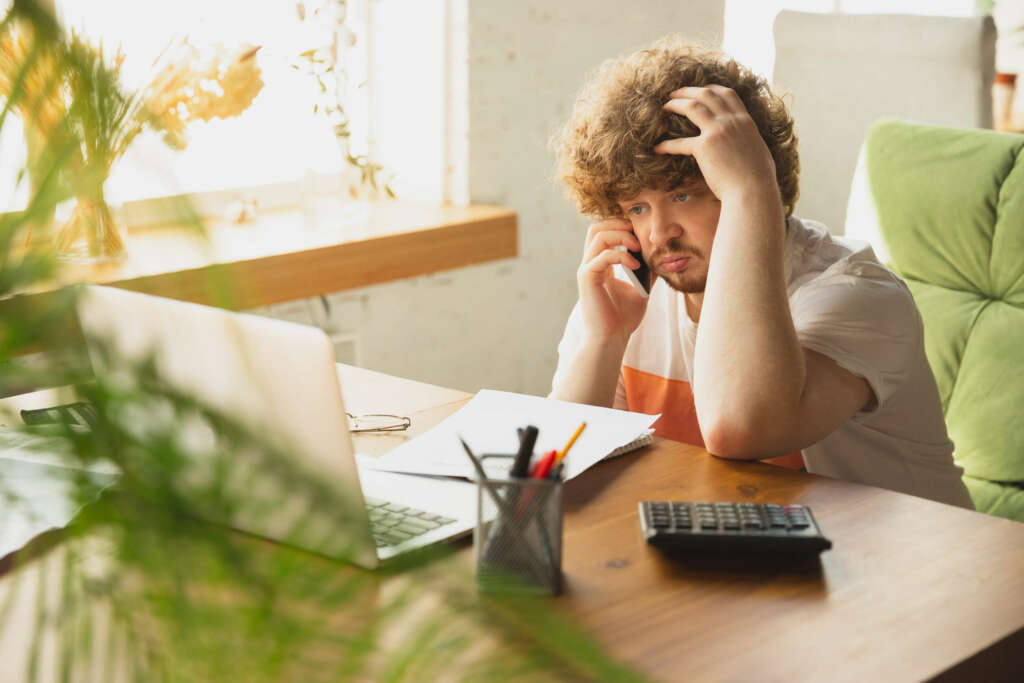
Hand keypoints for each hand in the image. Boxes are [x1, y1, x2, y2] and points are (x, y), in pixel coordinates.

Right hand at [577, 218, 648, 342]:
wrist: (612, 339)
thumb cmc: (623, 318)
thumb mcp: (642, 289)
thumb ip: (648, 272)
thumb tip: (662, 257)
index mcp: (600, 265)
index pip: (604, 233)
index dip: (621, 227)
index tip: (642, 233)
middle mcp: (590, 264)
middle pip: (596, 228)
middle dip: (618, 224)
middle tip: (638, 232)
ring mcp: (586, 269)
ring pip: (597, 235)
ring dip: (621, 235)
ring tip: (638, 247)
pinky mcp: (587, 278)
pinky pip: (603, 255)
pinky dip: (621, 255)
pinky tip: (636, 265)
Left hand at [654, 85, 778, 205]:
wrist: (753, 191)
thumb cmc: (759, 178)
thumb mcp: (758, 149)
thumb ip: (748, 139)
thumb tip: (748, 142)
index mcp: (745, 121)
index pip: (727, 94)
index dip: (712, 88)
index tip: (701, 89)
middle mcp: (731, 121)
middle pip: (707, 94)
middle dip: (688, 91)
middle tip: (674, 93)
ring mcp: (717, 131)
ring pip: (692, 107)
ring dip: (676, 104)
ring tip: (665, 107)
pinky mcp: (704, 148)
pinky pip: (680, 142)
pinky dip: (667, 145)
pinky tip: (657, 148)